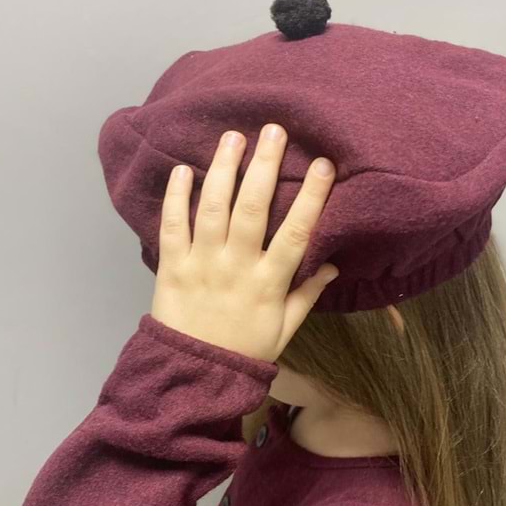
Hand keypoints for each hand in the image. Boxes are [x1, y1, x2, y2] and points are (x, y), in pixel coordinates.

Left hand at [150, 123, 338, 362]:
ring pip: (212, 209)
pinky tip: (182, 170)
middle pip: (251, 209)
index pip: (295, 234)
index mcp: (268, 284)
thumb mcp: (284, 329)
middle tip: (274, 130)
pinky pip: (172, 226)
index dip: (311, 198)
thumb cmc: (244, 351)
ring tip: (233, 137)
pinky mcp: (171, 266)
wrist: (192, 375)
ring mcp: (201, 264)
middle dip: (265, 166)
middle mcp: (235, 268)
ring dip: (222, 169)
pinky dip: (175, 197)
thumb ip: (307, 294)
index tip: (323, 166)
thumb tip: (333, 265)